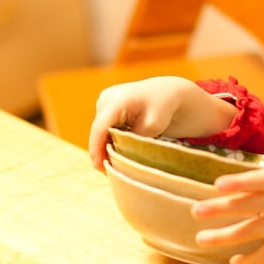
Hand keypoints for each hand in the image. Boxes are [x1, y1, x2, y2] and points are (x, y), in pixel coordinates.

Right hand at [87, 76, 236, 170]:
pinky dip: (109, 138)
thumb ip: (132, 141)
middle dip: (101, 150)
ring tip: (114, 162)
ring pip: (100, 130)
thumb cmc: (162, 108)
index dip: (96, 150)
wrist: (166, 92)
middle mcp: (106, 98)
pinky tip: (117, 149)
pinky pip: (104, 126)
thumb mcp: (151, 127)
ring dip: (105, 145)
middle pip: (98, 131)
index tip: (100, 167)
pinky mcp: (106, 105)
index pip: (100, 129)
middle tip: (109, 171)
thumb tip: (116, 155)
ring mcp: (104, 100)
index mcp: (116, 101)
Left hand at [191, 138, 263, 263]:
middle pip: (247, 207)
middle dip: (220, 210)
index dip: (239, 183)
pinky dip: (249, 262)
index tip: (217, 185)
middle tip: (195, 211)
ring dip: (223, 237)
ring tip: (200, 238)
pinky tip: (232, 261)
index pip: (260, 181)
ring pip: (250, 233)